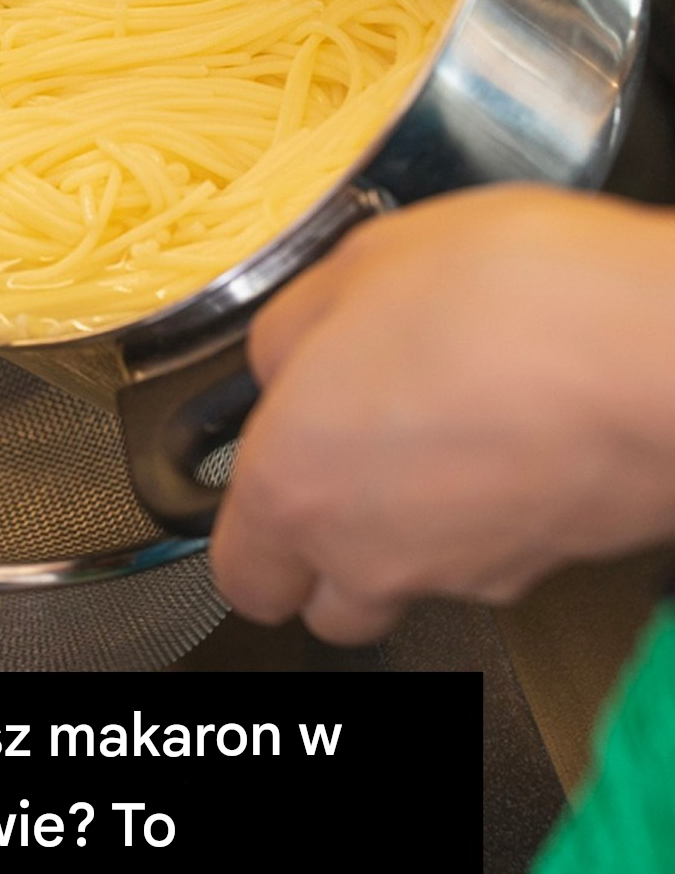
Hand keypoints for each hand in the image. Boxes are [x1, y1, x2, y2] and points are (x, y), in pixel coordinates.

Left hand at [208, 185, 674, 643]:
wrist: (659, 349)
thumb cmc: (511, 302)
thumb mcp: (359, 265)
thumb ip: (293, 331)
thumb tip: (284, 359)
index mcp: (294, 485)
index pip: (241, 571)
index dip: (249, 532)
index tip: (266, 480)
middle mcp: (370, 553)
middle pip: (323, 608)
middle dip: (322, 560)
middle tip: (345, 474)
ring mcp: (465, 572)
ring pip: (410, 587)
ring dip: (407, 537)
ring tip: (439, 436)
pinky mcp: (546, 566)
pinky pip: (491, 560)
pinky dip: (488, 516)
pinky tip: (508, 433)